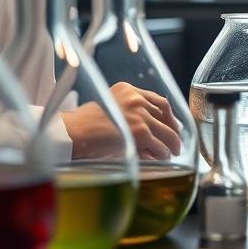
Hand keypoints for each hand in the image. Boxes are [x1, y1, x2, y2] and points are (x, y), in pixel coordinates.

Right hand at [61, 81, 182, 160]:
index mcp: (128, 90)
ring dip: (171, 144)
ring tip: (171, 152)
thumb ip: (127, 112)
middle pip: (165, 114)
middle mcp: (136, 99)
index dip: (168, 114)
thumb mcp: (108, 108)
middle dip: (173, 129)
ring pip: (165, 131)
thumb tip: (147, 129)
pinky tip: (162, 158)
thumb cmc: (83, 125)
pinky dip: (163, 153)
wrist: (72, 133)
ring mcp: (140, 115)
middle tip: (175, 140)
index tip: (172, 123)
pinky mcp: (140, 132)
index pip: (158, 100)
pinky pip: (159, 145)